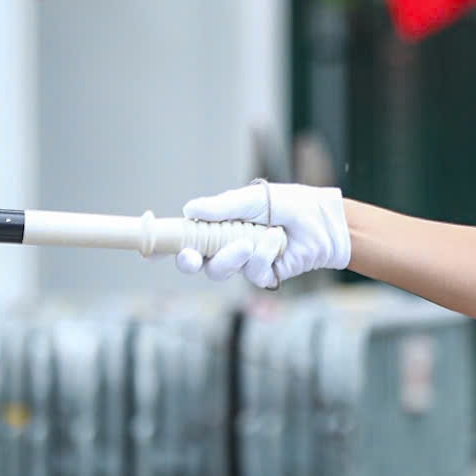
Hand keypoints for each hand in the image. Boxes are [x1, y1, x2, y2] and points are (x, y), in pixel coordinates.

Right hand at [175, 180, 349, 288]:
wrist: (323, 221)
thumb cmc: (288, 204)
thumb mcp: (251, 200)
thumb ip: (222, 207)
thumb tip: (189, 210)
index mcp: (219, 226)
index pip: (187, 237)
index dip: (169, 245)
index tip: (152, 250)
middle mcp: (227, 246)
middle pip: (196, 262)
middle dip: (187, 261)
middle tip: (189, 256)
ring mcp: (244, 262)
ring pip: (219, 271)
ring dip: (230, 257)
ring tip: (248, 242)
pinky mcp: (264, 275)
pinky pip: (251, 273)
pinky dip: (261, 257)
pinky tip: (274, 242)